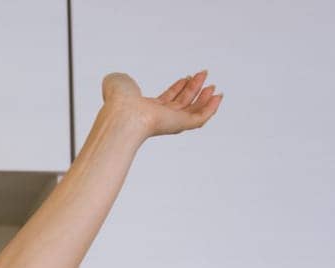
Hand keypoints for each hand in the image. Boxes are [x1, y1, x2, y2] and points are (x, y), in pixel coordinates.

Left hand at [101, 69, 222, 137]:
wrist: (123, 113)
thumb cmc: (117, 101)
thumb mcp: (118, 83)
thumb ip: (121, 81)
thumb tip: (118, 80)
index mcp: (145, 110)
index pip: (165, 100)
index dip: (177, 89)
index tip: (185, 77)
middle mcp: (158, 118)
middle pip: (181, 104)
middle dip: (192, 88)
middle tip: (202, 74)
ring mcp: (169, 122)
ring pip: (192, 111)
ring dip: (203, 97)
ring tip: (211, 84)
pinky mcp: (179, 125)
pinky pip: (200, 118)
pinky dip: (211, 108)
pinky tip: (217, 97)